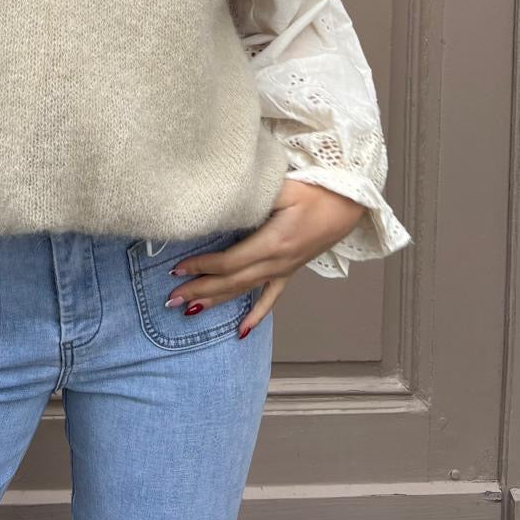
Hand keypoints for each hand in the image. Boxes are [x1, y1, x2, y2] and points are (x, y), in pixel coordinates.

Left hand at [163, 180, 368, 335]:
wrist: (348, 203)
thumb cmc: (316, 190)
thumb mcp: (283, 187)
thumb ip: (253, 196)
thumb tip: (221, 202)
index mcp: (274, 243)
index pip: (230, 262)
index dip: (202, 267)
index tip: (177, 269)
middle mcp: (277, 262)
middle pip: (232, 282)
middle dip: (200, 290)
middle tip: (171, 300)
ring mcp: (284, 270)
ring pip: (246, 291)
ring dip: (217, 301)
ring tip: (190, 310)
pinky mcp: (290, 270)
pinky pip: (271, 297)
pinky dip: (256, 315)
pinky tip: (242, 332)